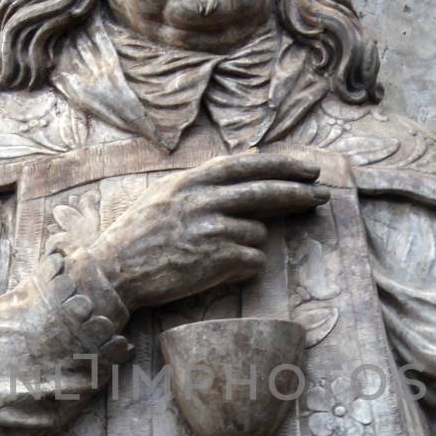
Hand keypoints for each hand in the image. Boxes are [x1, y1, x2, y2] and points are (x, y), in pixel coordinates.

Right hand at [86, 151, 326, 311]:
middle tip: (321, 195)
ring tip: (218, 251)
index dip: (282, 166)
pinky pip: (252, 260)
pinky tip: (219, 268)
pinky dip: (244, 265)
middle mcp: (203, 200)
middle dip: (298, 192)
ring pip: (258, 232)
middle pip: (265, 192)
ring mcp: (211, 229)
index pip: (247, 166)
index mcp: (191, 182)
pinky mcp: (216, 260)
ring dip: (249, 242)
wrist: (114, 272)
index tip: (308, 169)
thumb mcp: (167, 196)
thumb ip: (205, 181)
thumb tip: (249, 163)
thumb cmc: (138, 236)